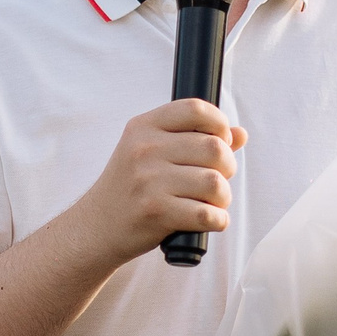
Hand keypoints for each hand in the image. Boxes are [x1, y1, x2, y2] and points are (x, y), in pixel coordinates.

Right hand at [71, 99, 247, 265]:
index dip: (219, 124)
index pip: (195, 109)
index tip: (221, 142)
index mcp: (144, 127)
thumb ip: (194, 139)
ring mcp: (149, 181)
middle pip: (214, 148)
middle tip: (217, 179)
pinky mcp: (155, 212)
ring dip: (223, 197)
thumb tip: (239, 134)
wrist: (96, 227)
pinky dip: (217, 220)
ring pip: (215, 183)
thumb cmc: (131, 188)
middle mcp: (145, 149)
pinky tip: (209, 220)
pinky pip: (207, 214)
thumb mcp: (151, 153)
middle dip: (227, 166)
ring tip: (212, 202)